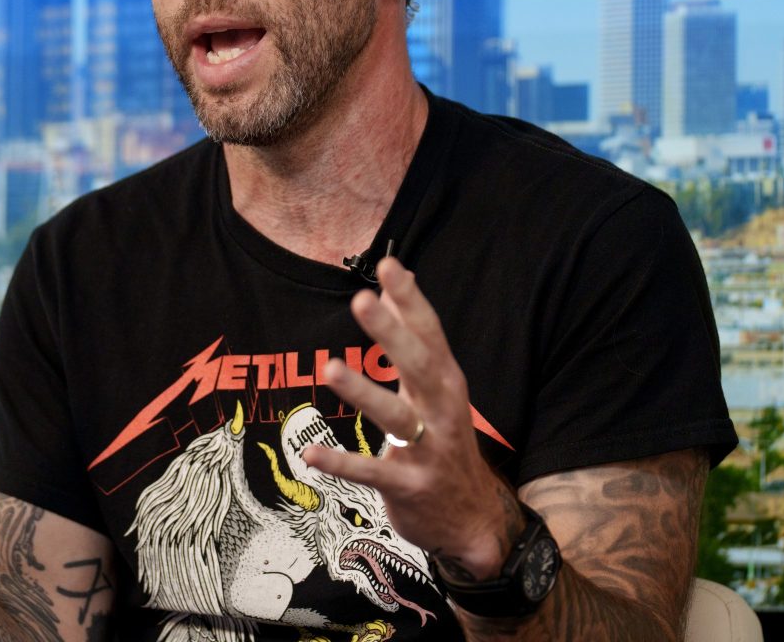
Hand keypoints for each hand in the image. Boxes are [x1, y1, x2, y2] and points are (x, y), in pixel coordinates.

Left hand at [301, 257, 521, 580]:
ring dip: (363, 392)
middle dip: (391, 333)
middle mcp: (441, 410)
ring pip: (395, 416)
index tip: (388, 265)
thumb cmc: (444, 438)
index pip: (430, 332)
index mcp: (446, 381)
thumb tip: (390, 287)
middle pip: (417, 365)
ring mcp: (428, 449)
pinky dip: (343, 463)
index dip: (410, 299)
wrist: (472, 517)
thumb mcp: (436, 386)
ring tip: (330, 368)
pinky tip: (311, 454)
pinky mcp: (409, 485)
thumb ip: (413, 337)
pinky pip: (373, 472)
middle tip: (362, 300)